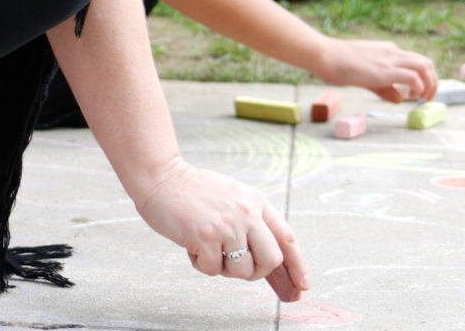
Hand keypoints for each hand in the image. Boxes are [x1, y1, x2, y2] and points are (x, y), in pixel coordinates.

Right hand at [136, 157, 307, 300]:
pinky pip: (213, 270)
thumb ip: (251, 223)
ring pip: (242, 271)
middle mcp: (246, 212)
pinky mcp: (206, 237)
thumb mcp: (232, 198)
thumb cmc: (194, 192)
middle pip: (271, 259)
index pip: (286, 237)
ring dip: (224, 267)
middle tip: (236, 265)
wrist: (162, 178)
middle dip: (257, 272)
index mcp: (255, 201)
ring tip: (208, 246)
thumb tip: (270, 262)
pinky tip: (192, 244)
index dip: (297, 265)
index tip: (302, 286)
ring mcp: (227, 225)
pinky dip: (201, 264)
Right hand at [315, 37, 437, 103]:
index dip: (425, 77)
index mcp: (388, 50)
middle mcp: (393, 52)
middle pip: (427, 63)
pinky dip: (417, 88)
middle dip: (433, 82)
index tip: (421, 93)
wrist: (326, 55)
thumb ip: (385, 87)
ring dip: (429, 85)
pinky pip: (413, 77)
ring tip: (422, 99)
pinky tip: (409, 98)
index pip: (417, 60)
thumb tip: (400, 99)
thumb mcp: (367, 76)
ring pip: (425, 67)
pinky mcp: (386, 70)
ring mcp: (390, 59)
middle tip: (427, 98)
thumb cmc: (339, 64)